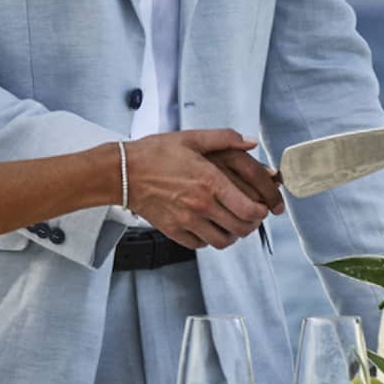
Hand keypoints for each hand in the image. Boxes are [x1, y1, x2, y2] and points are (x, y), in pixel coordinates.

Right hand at [124, 129, 272, 250]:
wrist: (121, 171)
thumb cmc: (153, 154)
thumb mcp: (190, 138)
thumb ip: (224, 138)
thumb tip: (250, 142)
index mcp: (210, 182)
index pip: (250, 209)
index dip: (262, 211)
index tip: (261, 207)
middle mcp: (201, 205)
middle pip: (241, 228)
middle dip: (251, 224)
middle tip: (249, 216)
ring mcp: (187, 221)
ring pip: (223, 241)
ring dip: (231, 234)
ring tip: (229, 223)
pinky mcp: (173, 231)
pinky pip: (200, 245)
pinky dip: (208, 239)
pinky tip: (206, 226)